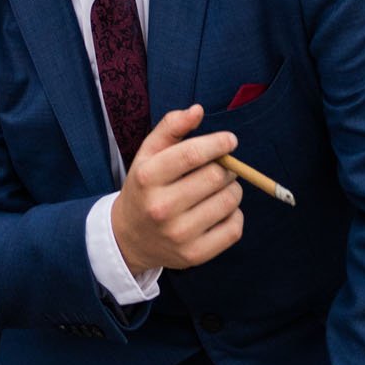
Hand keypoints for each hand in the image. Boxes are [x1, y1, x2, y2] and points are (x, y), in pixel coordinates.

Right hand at [109, 105, 243, 272]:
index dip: (218, 144)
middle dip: (227, 167)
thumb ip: (171, 127)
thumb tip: (198, 110)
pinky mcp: (194, 255)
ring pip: (229, 201)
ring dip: (233, 189)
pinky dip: (235, 215)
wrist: (129, 237)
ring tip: (219, 188)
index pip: (192, 154)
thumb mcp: (148, 154)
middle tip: (222, 167)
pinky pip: (234, 228)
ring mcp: (178, 235)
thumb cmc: (144, 187)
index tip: (230, 140)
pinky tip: (220, 211)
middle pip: (216, 177)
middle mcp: (161, 207)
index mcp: (147, 177)